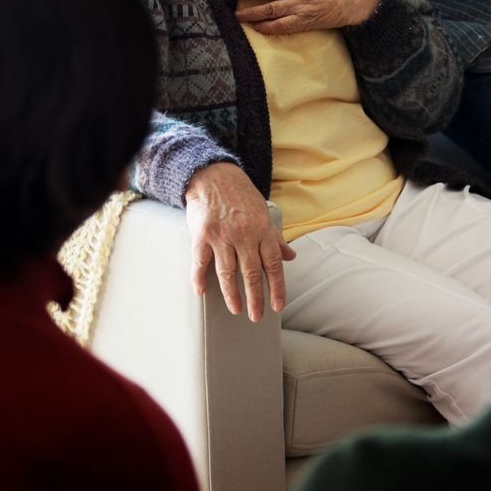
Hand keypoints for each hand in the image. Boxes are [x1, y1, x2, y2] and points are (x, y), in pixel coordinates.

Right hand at [184, 162, 294, 321]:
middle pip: (252, 273)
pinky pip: (200, 262)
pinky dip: (199, 278)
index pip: (273, 265)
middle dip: (255, 298)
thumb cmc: (240, 196)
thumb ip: (275, 238)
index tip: (278, 306)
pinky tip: (201, 291)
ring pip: (228, 272)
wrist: (213, 175)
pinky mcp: (202, 234)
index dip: (277, 287)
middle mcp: (244, 235)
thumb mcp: (263, 213)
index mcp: (262, 230)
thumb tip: (291, 257)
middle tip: (256, 316)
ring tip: (236, 309)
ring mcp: (222, 235)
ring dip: (232, 294)